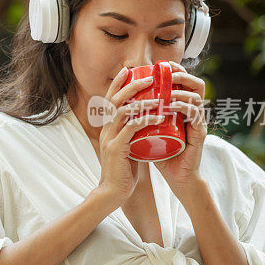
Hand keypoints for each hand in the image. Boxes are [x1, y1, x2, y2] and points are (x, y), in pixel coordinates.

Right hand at [96, 66, 167, 203]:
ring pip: (122, 111)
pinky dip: (145, 120)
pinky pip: (131, 129)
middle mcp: (106, 130)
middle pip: (114, 100)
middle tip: (148, 77)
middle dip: (131, 85)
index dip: (118, 83)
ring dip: (141, 100)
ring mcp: (109, 139)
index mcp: (108, 128)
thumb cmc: (123, 171)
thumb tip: (147, 123)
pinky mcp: (116, 149)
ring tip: (158, 95)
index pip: (110, 100)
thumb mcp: (127, 147)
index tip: (129, 70)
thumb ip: (133, 135)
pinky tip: (158, 116)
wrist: (113, 193)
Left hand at [152, 61, 207, 198]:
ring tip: (164, 89)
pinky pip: (196, 115)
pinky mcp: (200, 133)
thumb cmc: (160, 153)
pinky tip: (171, 105)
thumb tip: (118, 100)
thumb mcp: (148, 129)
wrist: (175, 176)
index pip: (183, 83)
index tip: (159, 65)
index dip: (175, 70)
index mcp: (183, 108)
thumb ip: (139, 115)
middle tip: (167, 72)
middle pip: (195, 84)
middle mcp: (193, 112)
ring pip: (196, 97)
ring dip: (180, 90)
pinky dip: (183, 107)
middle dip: (182, 75)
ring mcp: (198, 121)